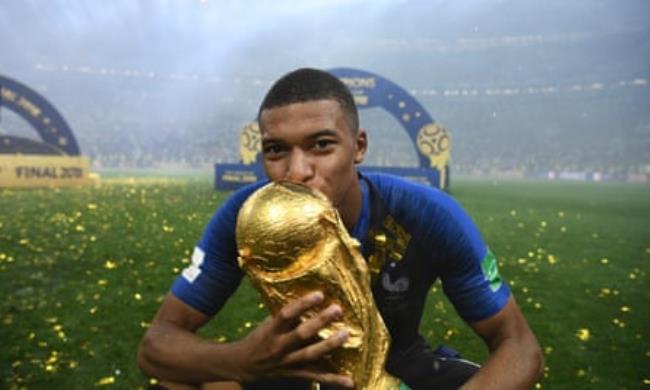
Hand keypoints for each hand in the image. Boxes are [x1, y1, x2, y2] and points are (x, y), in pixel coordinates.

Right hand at [233, 291, 353, 387]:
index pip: (286, 314)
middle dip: (320, 321)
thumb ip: (287, 315)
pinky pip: (317, 377)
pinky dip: (334, 380)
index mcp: (272, 330)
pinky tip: (350, 380)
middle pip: (301, 334)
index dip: (303, 304)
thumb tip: (311, 297)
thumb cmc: (262, 337)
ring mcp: (288, 362)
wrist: (244, 365)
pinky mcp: (296, 374)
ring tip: (345, 334)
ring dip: (329, 345)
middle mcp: (279, 347)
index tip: (319, 294)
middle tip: (337, 309)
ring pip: (311, 355)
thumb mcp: (269, 323)